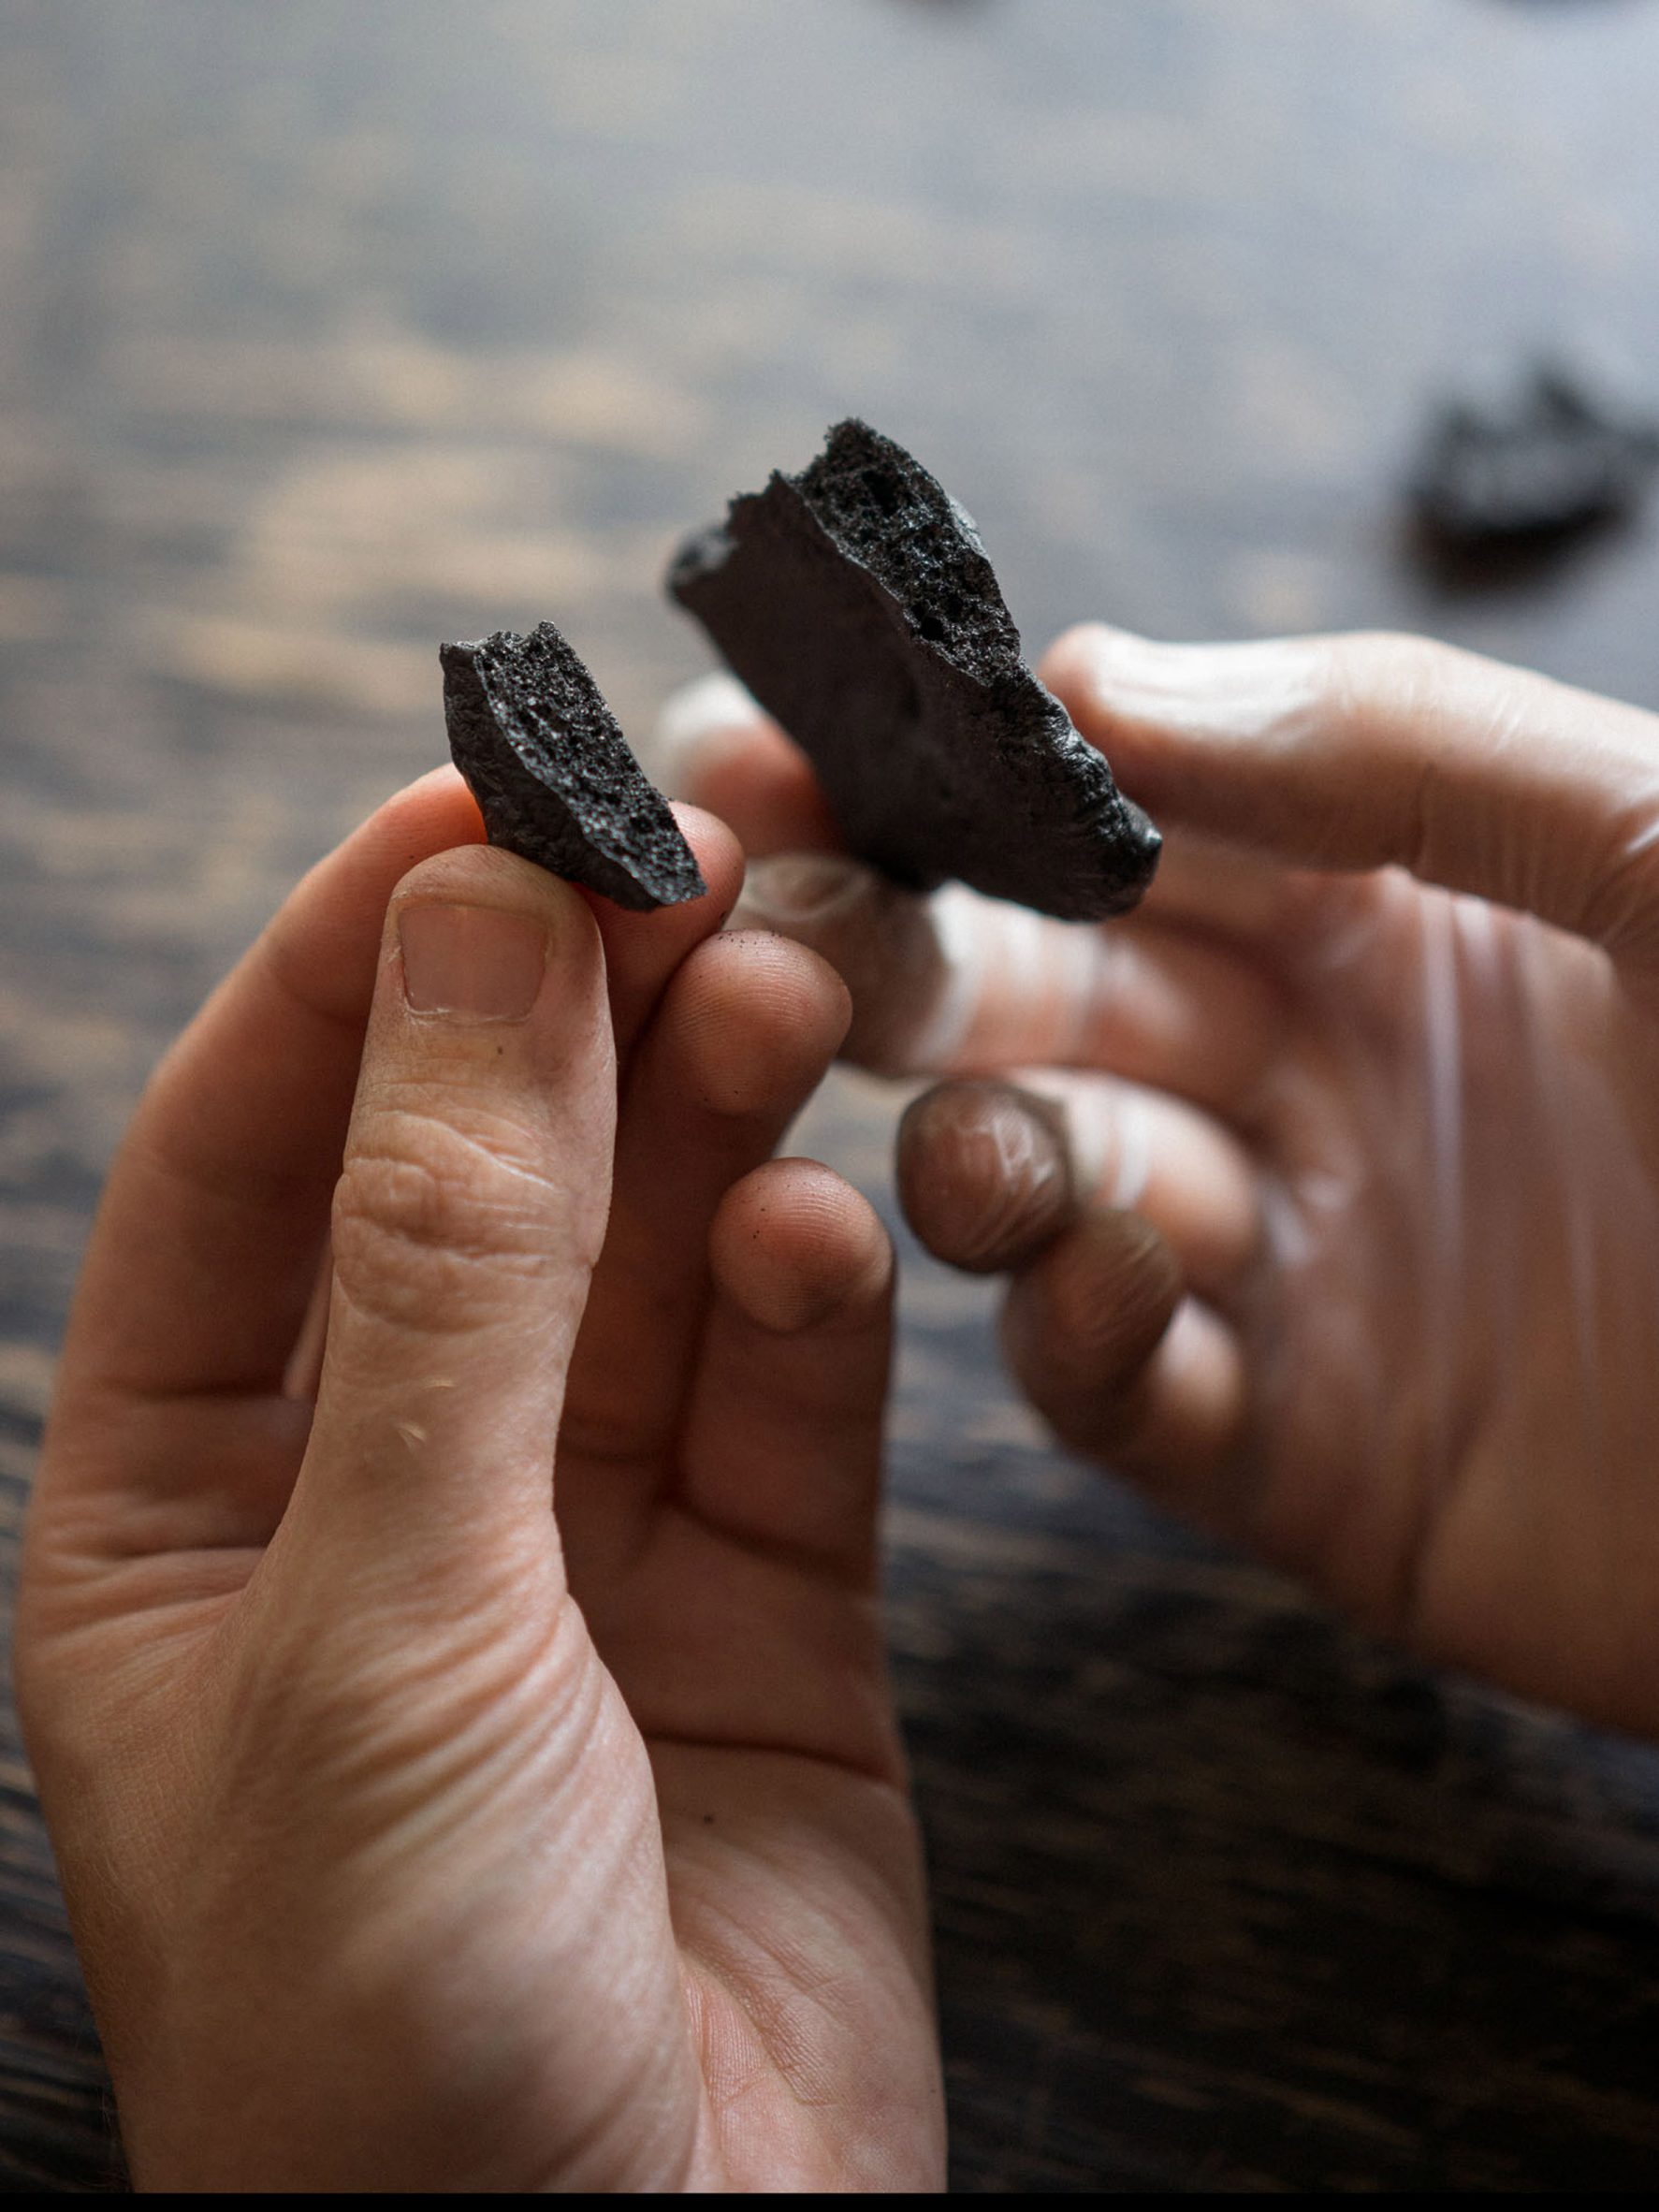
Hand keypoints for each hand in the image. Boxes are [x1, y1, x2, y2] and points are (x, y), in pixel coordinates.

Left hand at [16, 769, 942, 2190]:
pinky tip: (828, 1224)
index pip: (257, 1149)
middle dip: (571, 1009)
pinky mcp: (764, 1607)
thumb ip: (446, 1277)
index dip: (368, 956)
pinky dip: (810, 1294)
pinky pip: (782, 1396)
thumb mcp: (380, 1624)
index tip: (494, 795)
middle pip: (478, 1172)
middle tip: (690, 855)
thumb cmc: (394, 2040)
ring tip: (787, 986)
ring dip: (714, 1114)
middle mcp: (379, 1493)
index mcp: (185, 1497)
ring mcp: (581, 1544)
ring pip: (648, 1257)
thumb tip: (476, 940)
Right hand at [664, 635, 1658, 1736]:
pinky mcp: (1306, 1457)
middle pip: (1030, 990)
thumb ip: (1396, 745)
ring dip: (975, 1147)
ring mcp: (1305, 1262)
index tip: (767, 747)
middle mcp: (1321, 1066)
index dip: (938, 773)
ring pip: (1047, 1183)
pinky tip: (1104, 1285)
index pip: (1107, 811)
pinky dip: (1077, 1331)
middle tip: (766, 939)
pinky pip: (1126, 1386)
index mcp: (1395, 896)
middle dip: (886, 953)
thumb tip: (1098, 677)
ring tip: (985, 1138)